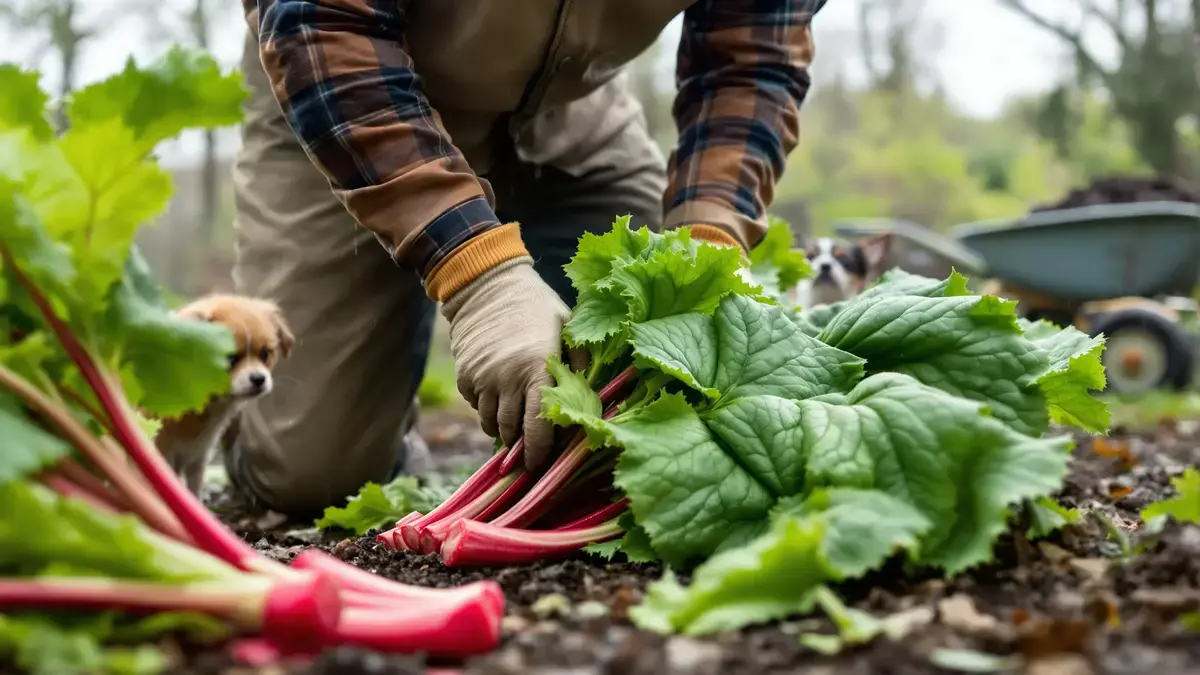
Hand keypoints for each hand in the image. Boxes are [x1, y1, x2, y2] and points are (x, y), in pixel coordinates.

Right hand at [440, 257, 585, 469]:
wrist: (489, 286)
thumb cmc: (537, 307)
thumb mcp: (567, 328)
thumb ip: (578, 365)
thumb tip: (589, 399)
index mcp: (536, 369)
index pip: (538, 425)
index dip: (540, 452)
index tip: (542, 465)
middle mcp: (506, 379)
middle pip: (511, 431)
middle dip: (521, 446)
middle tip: (531, 451)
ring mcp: (482, 379)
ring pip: (490, 423)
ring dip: (504, 430)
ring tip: (517, 428)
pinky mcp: (464, 376)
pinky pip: (476, 406)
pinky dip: (488, 410)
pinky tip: (500, 399)